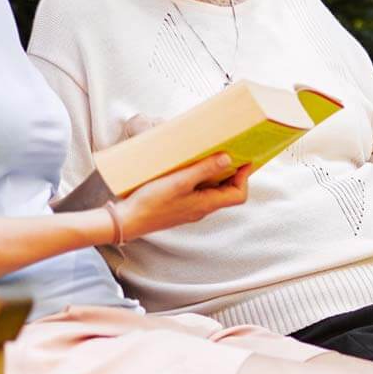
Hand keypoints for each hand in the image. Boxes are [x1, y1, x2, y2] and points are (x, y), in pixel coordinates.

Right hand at [116, 155, 250, 239]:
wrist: (128, 221)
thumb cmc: (151, 202)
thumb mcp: (180, 181)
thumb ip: (204, 170)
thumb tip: (228, 159)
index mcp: (206, 204)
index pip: (238, 195)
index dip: (244, 178)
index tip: (243, 160)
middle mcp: (202, 209)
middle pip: (227, 192)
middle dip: (231, 172)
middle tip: (228, 152)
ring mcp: (190, 208)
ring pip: (211, 191)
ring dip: (214, 173)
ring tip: (208, 155)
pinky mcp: (179, 205)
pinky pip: (197, 191)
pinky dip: (199, 178)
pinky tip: (188, 167)